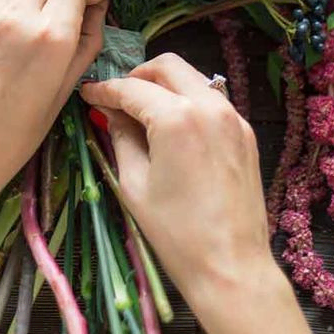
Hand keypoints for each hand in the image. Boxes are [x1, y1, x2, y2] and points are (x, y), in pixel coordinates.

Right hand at [80, 54, 314, 333]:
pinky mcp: (245, 132)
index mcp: (177, 117)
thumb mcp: (135, 184)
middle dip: (139, 75)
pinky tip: (174, 128)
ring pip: (193, 78)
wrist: (232, 267)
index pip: (132, 89)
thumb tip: (112, 112)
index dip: (105, 89)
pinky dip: (188, 102)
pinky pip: (211, 100)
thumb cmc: (176, 232)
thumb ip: (121, 137)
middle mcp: (209, 106)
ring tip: (144, 113)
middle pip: (168, 66)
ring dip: (166, 85)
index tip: (88, 94)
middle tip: (119, 98)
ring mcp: (232, 117)